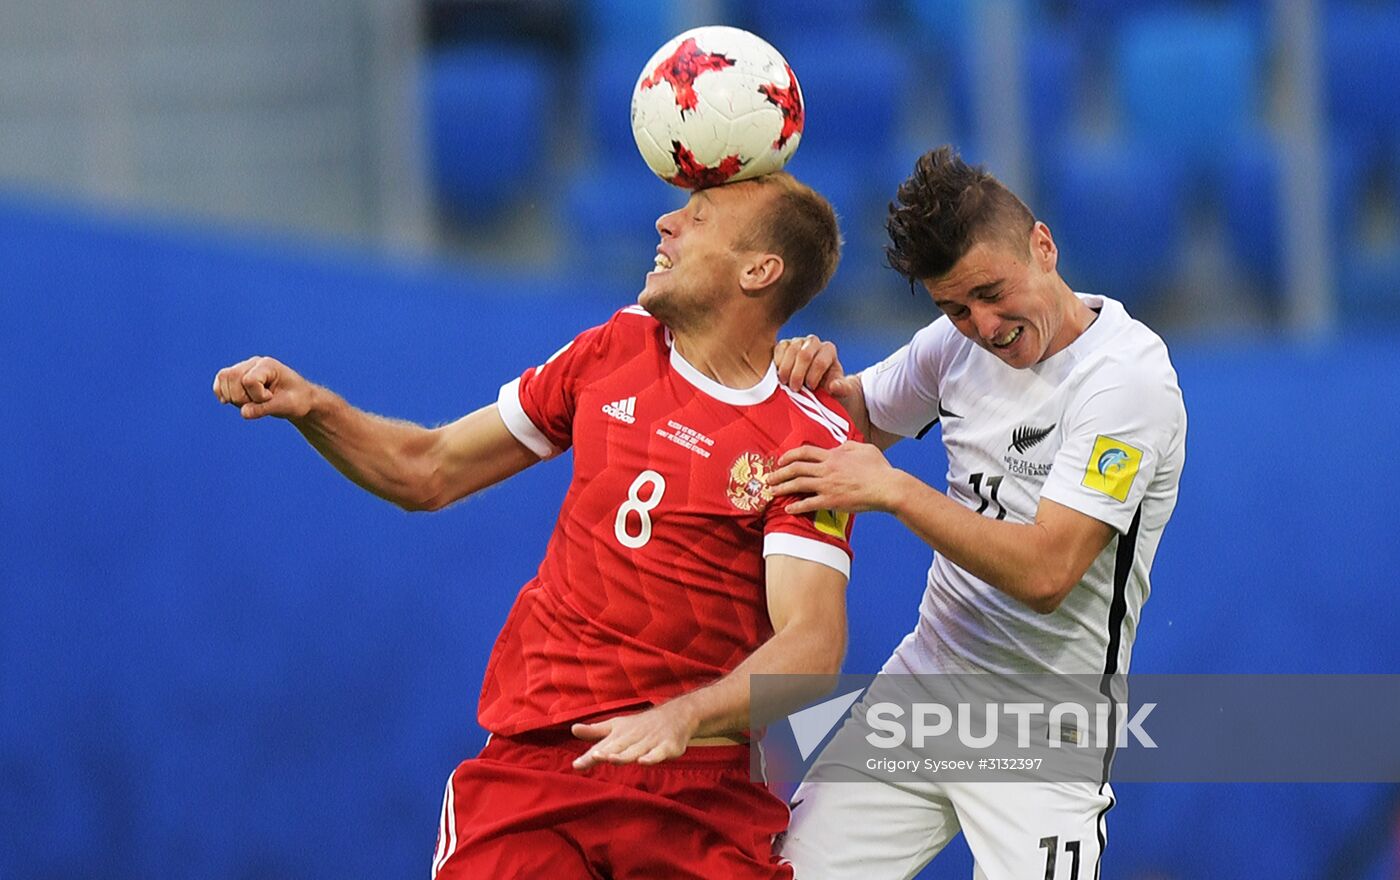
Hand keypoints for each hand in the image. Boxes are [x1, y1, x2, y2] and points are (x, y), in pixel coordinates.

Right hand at [212, 356, 313, 420]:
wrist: (299, 398)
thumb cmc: (296, 400)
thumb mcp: (285, 406)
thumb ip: (265, 409)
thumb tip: (243, 413)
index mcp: (268, 365)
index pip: (249, 380)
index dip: (257, 396)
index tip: (271, 398)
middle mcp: (254, 363)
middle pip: (232, 377)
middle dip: (242, 397)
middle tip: (260, 403)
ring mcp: (244, 368)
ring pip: (224, 378)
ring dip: (233, 397)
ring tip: (252, 402)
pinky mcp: (238, 376)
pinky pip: (220, 381)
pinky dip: (222, 392)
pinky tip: (229, 401)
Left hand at [571, 701, 698, 769]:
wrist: (675, 715)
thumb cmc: (640, 725)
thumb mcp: (616, 726)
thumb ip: (595, 732)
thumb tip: (572, 729)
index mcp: (619, 734)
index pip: (602, 746)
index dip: (589, 756)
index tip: (576, 765)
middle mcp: (633, 738)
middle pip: (617, 747)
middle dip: (605, 752)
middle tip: (593, 757)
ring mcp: (650, 742)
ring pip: (635, 750)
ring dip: (624, 755)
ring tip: (611, 758)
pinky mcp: (667, 746)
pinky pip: (659, 753)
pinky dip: (652, 757)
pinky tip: (643, 761)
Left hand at [768, 441, 906, 513]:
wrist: (887, 487)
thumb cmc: (879, 468)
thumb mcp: (864, 448)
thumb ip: (848, 445)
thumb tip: (838, 446)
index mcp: (834, 455)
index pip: (805, 452)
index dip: (789, 455)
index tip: (781, 460)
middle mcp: (827, 469)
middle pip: (796, 468)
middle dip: (779, 472)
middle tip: (770, 477)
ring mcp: (828, 485)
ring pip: (798, 484)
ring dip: (782, 487)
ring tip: (772, 491)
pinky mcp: (831, 501)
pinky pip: (809, 503)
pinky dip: (796, 506)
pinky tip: (788, 508)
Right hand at [774, 335, 857, 396]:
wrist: (815, 385)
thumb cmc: (828, 387)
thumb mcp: (840, 391)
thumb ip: (842, 389)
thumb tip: (833, 386)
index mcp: (828, 350)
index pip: (820, 361)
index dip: (814, 376)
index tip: (811, 388)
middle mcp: (813, 342)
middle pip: (804, 354)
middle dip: (798, 374)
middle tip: (795, 388)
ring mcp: (798, 341)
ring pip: (791, 351)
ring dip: (786, 370)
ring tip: (786, 384)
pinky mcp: (784, 344)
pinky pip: (779, 349)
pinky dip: (778, 363)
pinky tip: (779, 375)